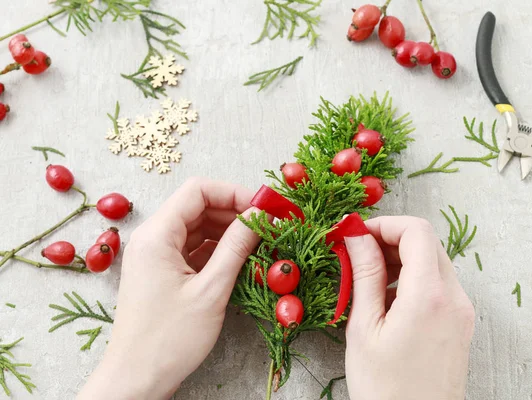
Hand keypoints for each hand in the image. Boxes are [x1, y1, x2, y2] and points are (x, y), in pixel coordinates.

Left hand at [78, 178, 260, 399]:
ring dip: (229, 232)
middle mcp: (153, 238)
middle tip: (270, 225)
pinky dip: (218, 251)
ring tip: (260, 244)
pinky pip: (194, 249)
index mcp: (156, 235)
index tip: (265, 205)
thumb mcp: (211, 290)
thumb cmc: (169, 339)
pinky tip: (241, 260)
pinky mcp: (163, 273)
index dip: (235, 192)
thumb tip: (261, 214)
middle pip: (199, 207)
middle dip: (235, 212)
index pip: (198, 190)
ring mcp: (156, 256)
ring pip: (198, 228)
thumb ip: (237, 246)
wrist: (136, 379)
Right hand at [344, 217, 474, 399]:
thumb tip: (356, 236)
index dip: (384, 224)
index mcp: (429, 296)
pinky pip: (438, 284)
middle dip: (390, 239)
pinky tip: (387, 301)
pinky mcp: (460, 323)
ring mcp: (462, 311)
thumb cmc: (385, 389)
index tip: (356, 233)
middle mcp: (454, 298)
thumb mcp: (364, 328)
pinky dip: (412, 279)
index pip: (416, 231)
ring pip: (433, 261)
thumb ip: (365, 274)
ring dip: (400, 258)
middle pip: (427, 242)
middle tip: (357, 254)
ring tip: (368, 281)